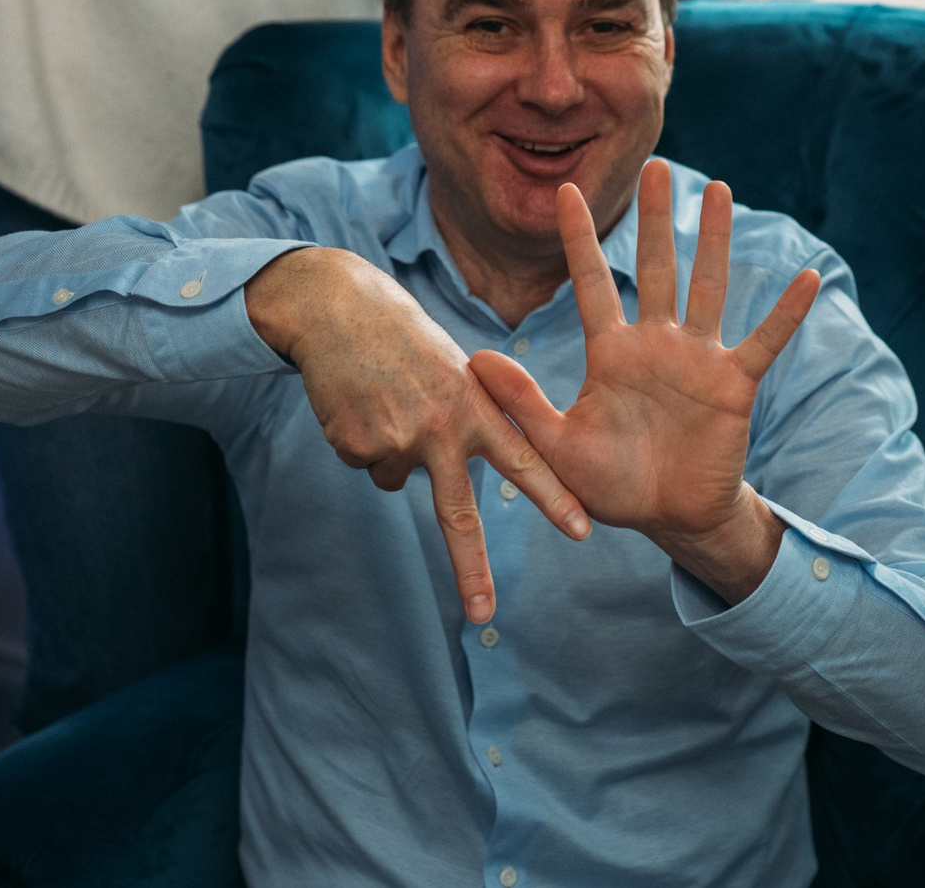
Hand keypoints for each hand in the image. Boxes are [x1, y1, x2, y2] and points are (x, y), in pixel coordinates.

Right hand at [244, 245, 587, 622]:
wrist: (341, 310)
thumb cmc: (406, 339)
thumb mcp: (454, 371)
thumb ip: (465, 420)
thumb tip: (431, 479)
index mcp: (477, 408)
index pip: (524, 460)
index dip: (554, 497)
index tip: (583, 531)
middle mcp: (443, 429)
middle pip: (458, 514)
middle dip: (470, 568)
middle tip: (483, 615)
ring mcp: (399, 440)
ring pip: (396, 478)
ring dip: (388, 448)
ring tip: (382, 399)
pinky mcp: (359, 445)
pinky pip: (365, 463)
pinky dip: (360, 438)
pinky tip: (357, 402)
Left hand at [469, 161, 821, 605]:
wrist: (670, 519)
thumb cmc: (611, 486)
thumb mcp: (557, 447)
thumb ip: (523, 402)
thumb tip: (475, 360)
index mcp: (611, 354)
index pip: (590, 283)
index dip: (578, 238)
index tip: (564, 190)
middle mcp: (656, 343)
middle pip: (655, 267)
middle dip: (654, 218)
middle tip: (654, 165)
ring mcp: (698, 358)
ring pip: (707, 286)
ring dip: (713, 240)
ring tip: (716, 188)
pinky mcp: (734, 383)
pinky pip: (764, 340)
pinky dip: (786, 312)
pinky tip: (807, 278)